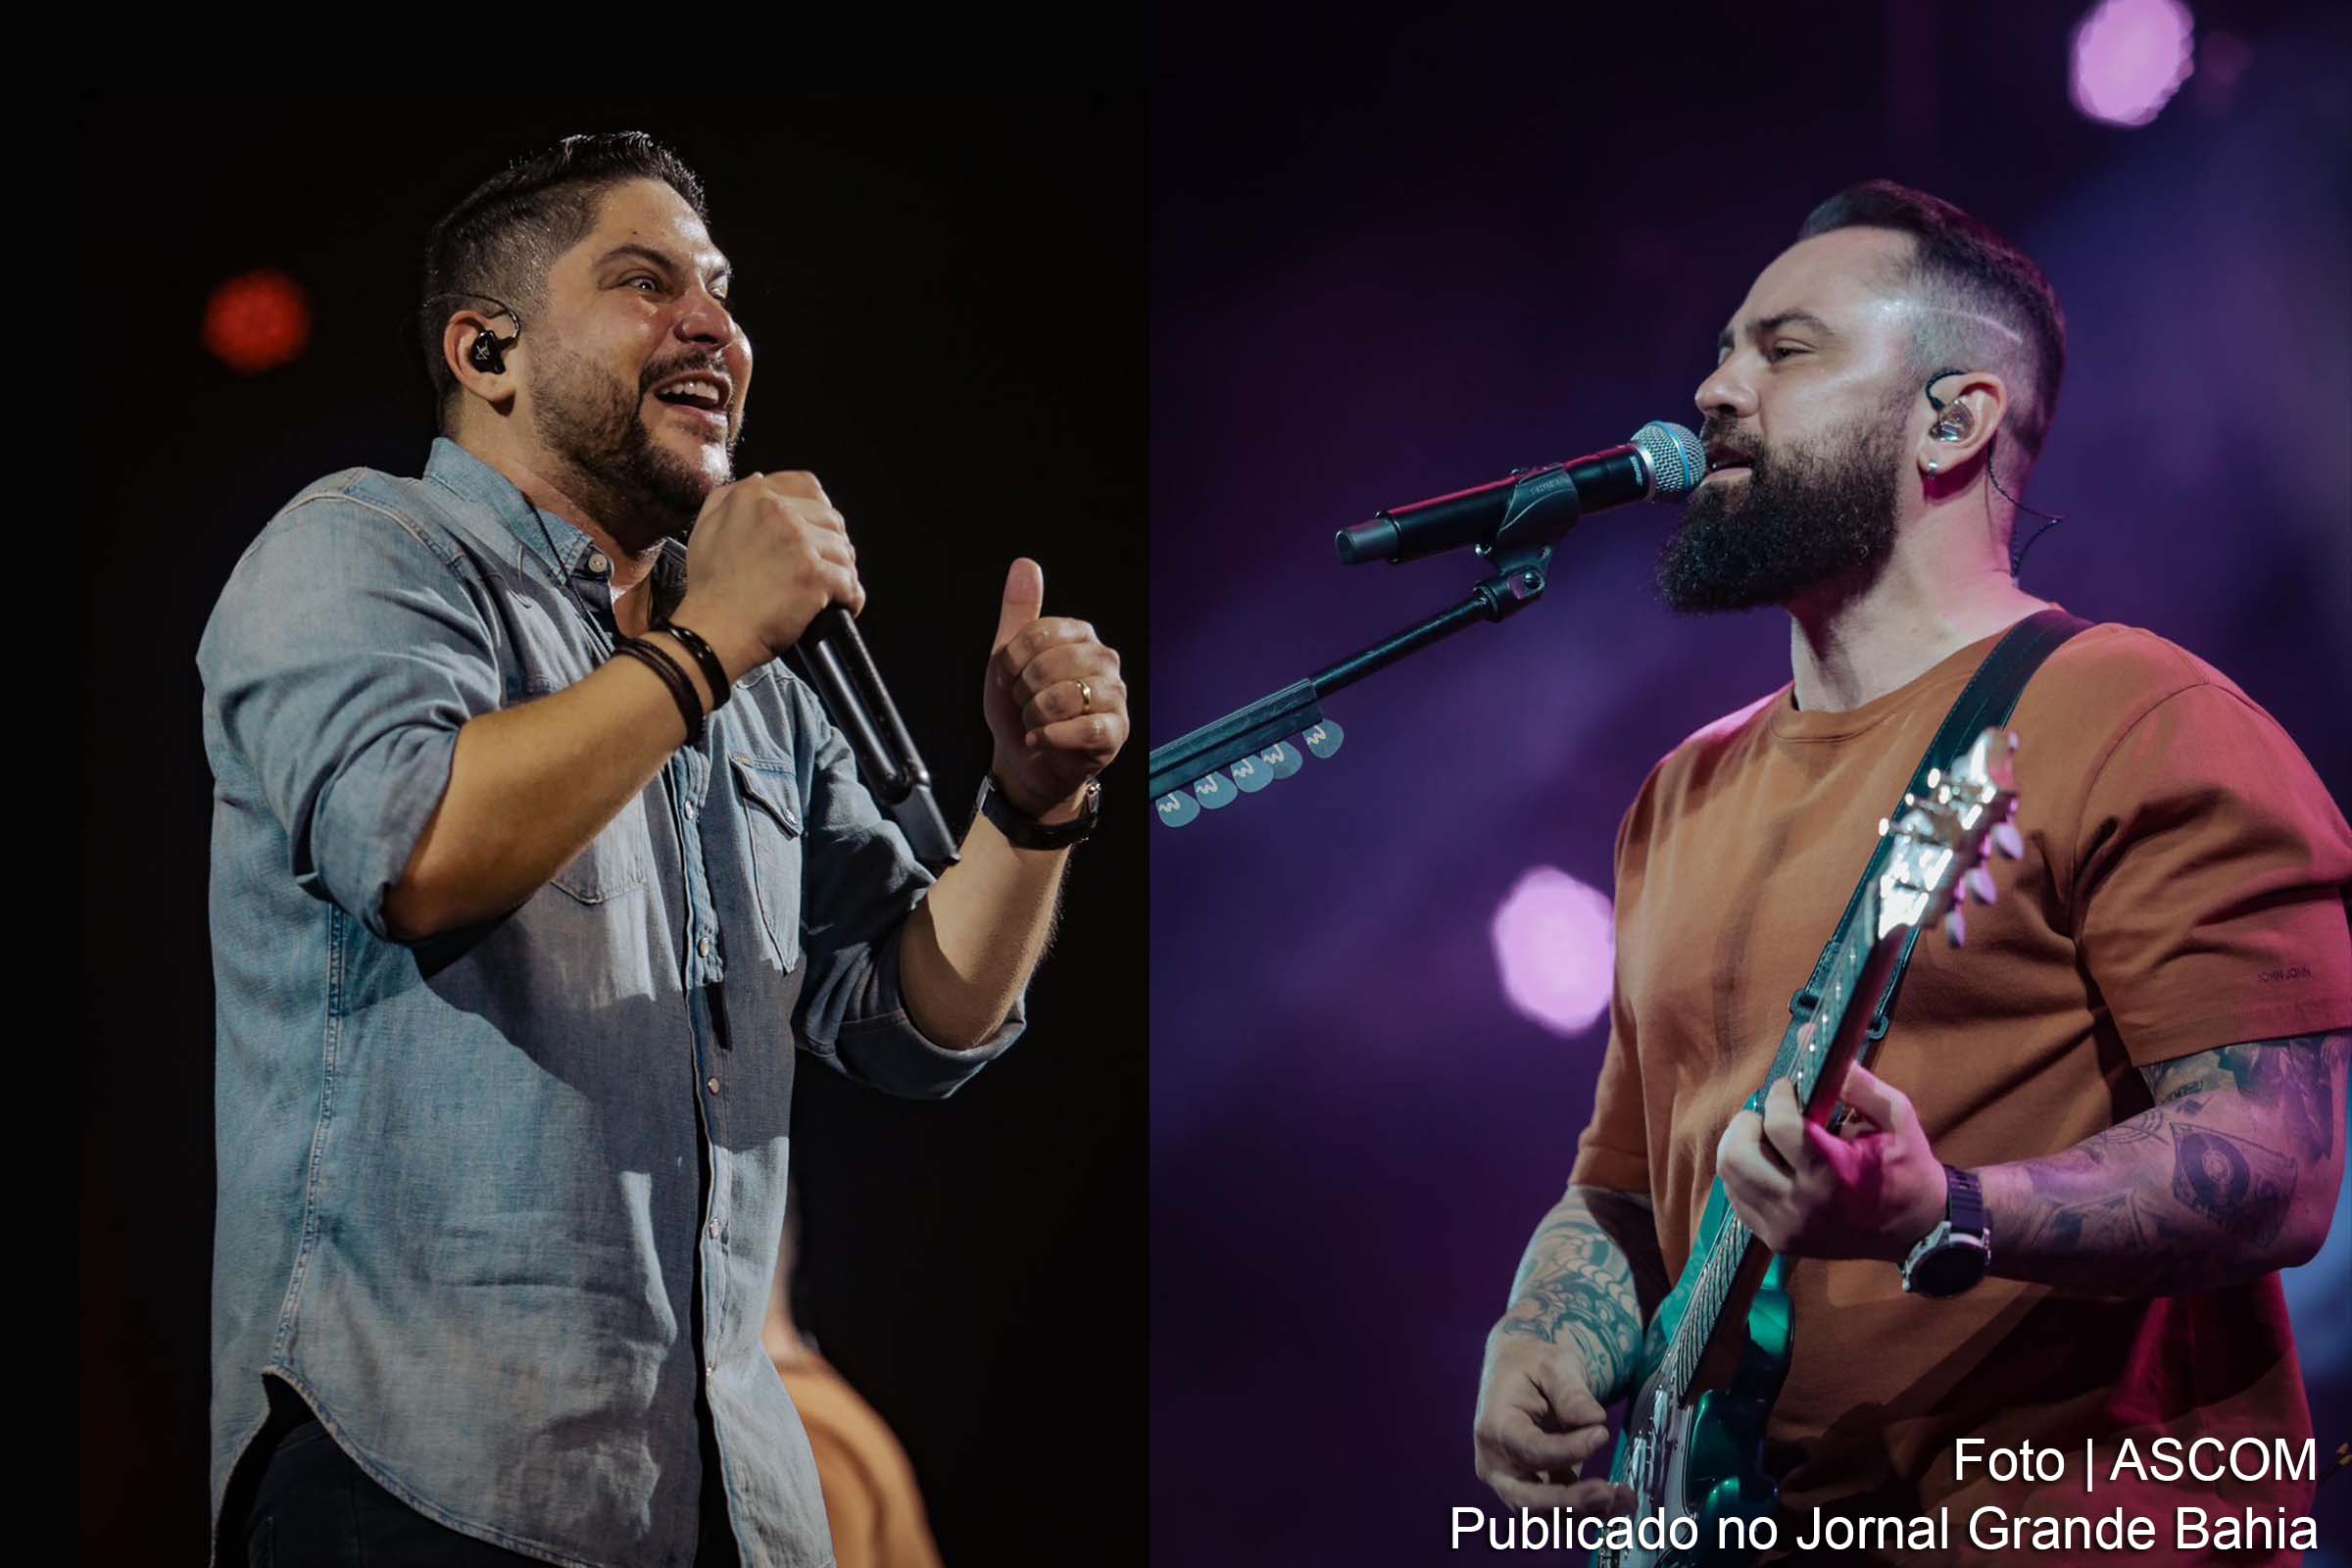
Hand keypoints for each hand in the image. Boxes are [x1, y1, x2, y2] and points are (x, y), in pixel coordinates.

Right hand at [672, 471, 864, 678]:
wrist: (713, 630)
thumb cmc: (709, 589)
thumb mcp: (705, 528)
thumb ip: (730, 498)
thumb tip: (758, 479)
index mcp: (753, 497)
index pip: (807, 486)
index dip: (818, 510)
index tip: (818, 530)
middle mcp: (778, 512)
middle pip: (831, 520)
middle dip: (832, 544)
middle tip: (826, 567)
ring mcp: (799, 542)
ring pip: (844, 551)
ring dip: (842, 572)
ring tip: (832, 590)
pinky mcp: (814, 574)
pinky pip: (849, 582)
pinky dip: (850, 598)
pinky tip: (842, 606)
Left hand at [984, 560, 1126, 821]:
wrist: (1024, 761)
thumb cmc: (1019, 707)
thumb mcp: (1008, 658)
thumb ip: (1019, 611)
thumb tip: (1026, 563)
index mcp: (1080, 636)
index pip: (1039, 633)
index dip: (1012, 662)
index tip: (1009, 680)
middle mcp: (1104, 660)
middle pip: (1051, 664)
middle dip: (1024, 692)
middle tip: (1024, 704)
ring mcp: (1115, 696)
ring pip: (1069, 696)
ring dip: (1036, 715)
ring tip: (1034, 723)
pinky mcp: (1116, 731)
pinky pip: (1085, 729)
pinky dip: (1052, 737)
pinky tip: (1039, 740)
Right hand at [1473, 1330, 1634, 1516]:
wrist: (1519, 1372)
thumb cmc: (1532, 1364)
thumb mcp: (1551, 1364)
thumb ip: (1570, 1392)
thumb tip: (1594, 1421)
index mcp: (1495, 1429)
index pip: (1532, 1451)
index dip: (1569, 1449)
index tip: (1602, 1433)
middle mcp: (1497, 1465)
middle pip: (1528, 1501)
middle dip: (1570, 1503)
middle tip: (1608, 1492)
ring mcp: (1513, 1482)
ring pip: (1545, 1517)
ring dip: (1586, 1515)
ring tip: (1625, 1498)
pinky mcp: (1535, 1490)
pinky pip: (1559, 1513)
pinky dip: (1589, 1512)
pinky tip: (1621, 1500)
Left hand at [1716, 1036, 1947, 1260]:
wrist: (1919, 1231)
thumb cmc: (1908, 1167)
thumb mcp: (1895, 1117)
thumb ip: (1854, 1080)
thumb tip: (1808, 1036)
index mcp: (1833, 1175)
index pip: (1778, 1126)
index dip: (1779, 1097)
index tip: (1789, 1089)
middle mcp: (1802, 1206)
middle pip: (1737, 1154)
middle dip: (1748, 1122)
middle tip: (1770, 1114)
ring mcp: (1785, 1228)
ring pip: (1730, 1175)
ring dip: (1742, 1145)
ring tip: (1769, 1137)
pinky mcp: (1777, 1240)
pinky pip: (1737, 1198)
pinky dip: (1745, 1173)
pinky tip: (1771, 1163)